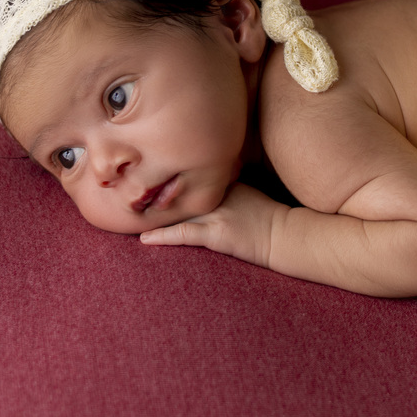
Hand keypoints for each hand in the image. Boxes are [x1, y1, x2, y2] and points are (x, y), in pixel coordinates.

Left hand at [139, 182, 279, 265]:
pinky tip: (145, 239)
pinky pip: (184, 234)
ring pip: (176, 212)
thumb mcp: (251, 192)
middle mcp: (218, 194)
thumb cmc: (272, 217)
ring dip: (153, 215)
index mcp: (226, 182)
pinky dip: (163, 236)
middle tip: (128, 195)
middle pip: (179, 192)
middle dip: (154, 194)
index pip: (190, 177)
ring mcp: (217, 213)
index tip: (145, 178)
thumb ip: (230, 185)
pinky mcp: (217, 234)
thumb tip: (210, 185)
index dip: (167, 180)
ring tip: (129, 217)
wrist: (287, 236)